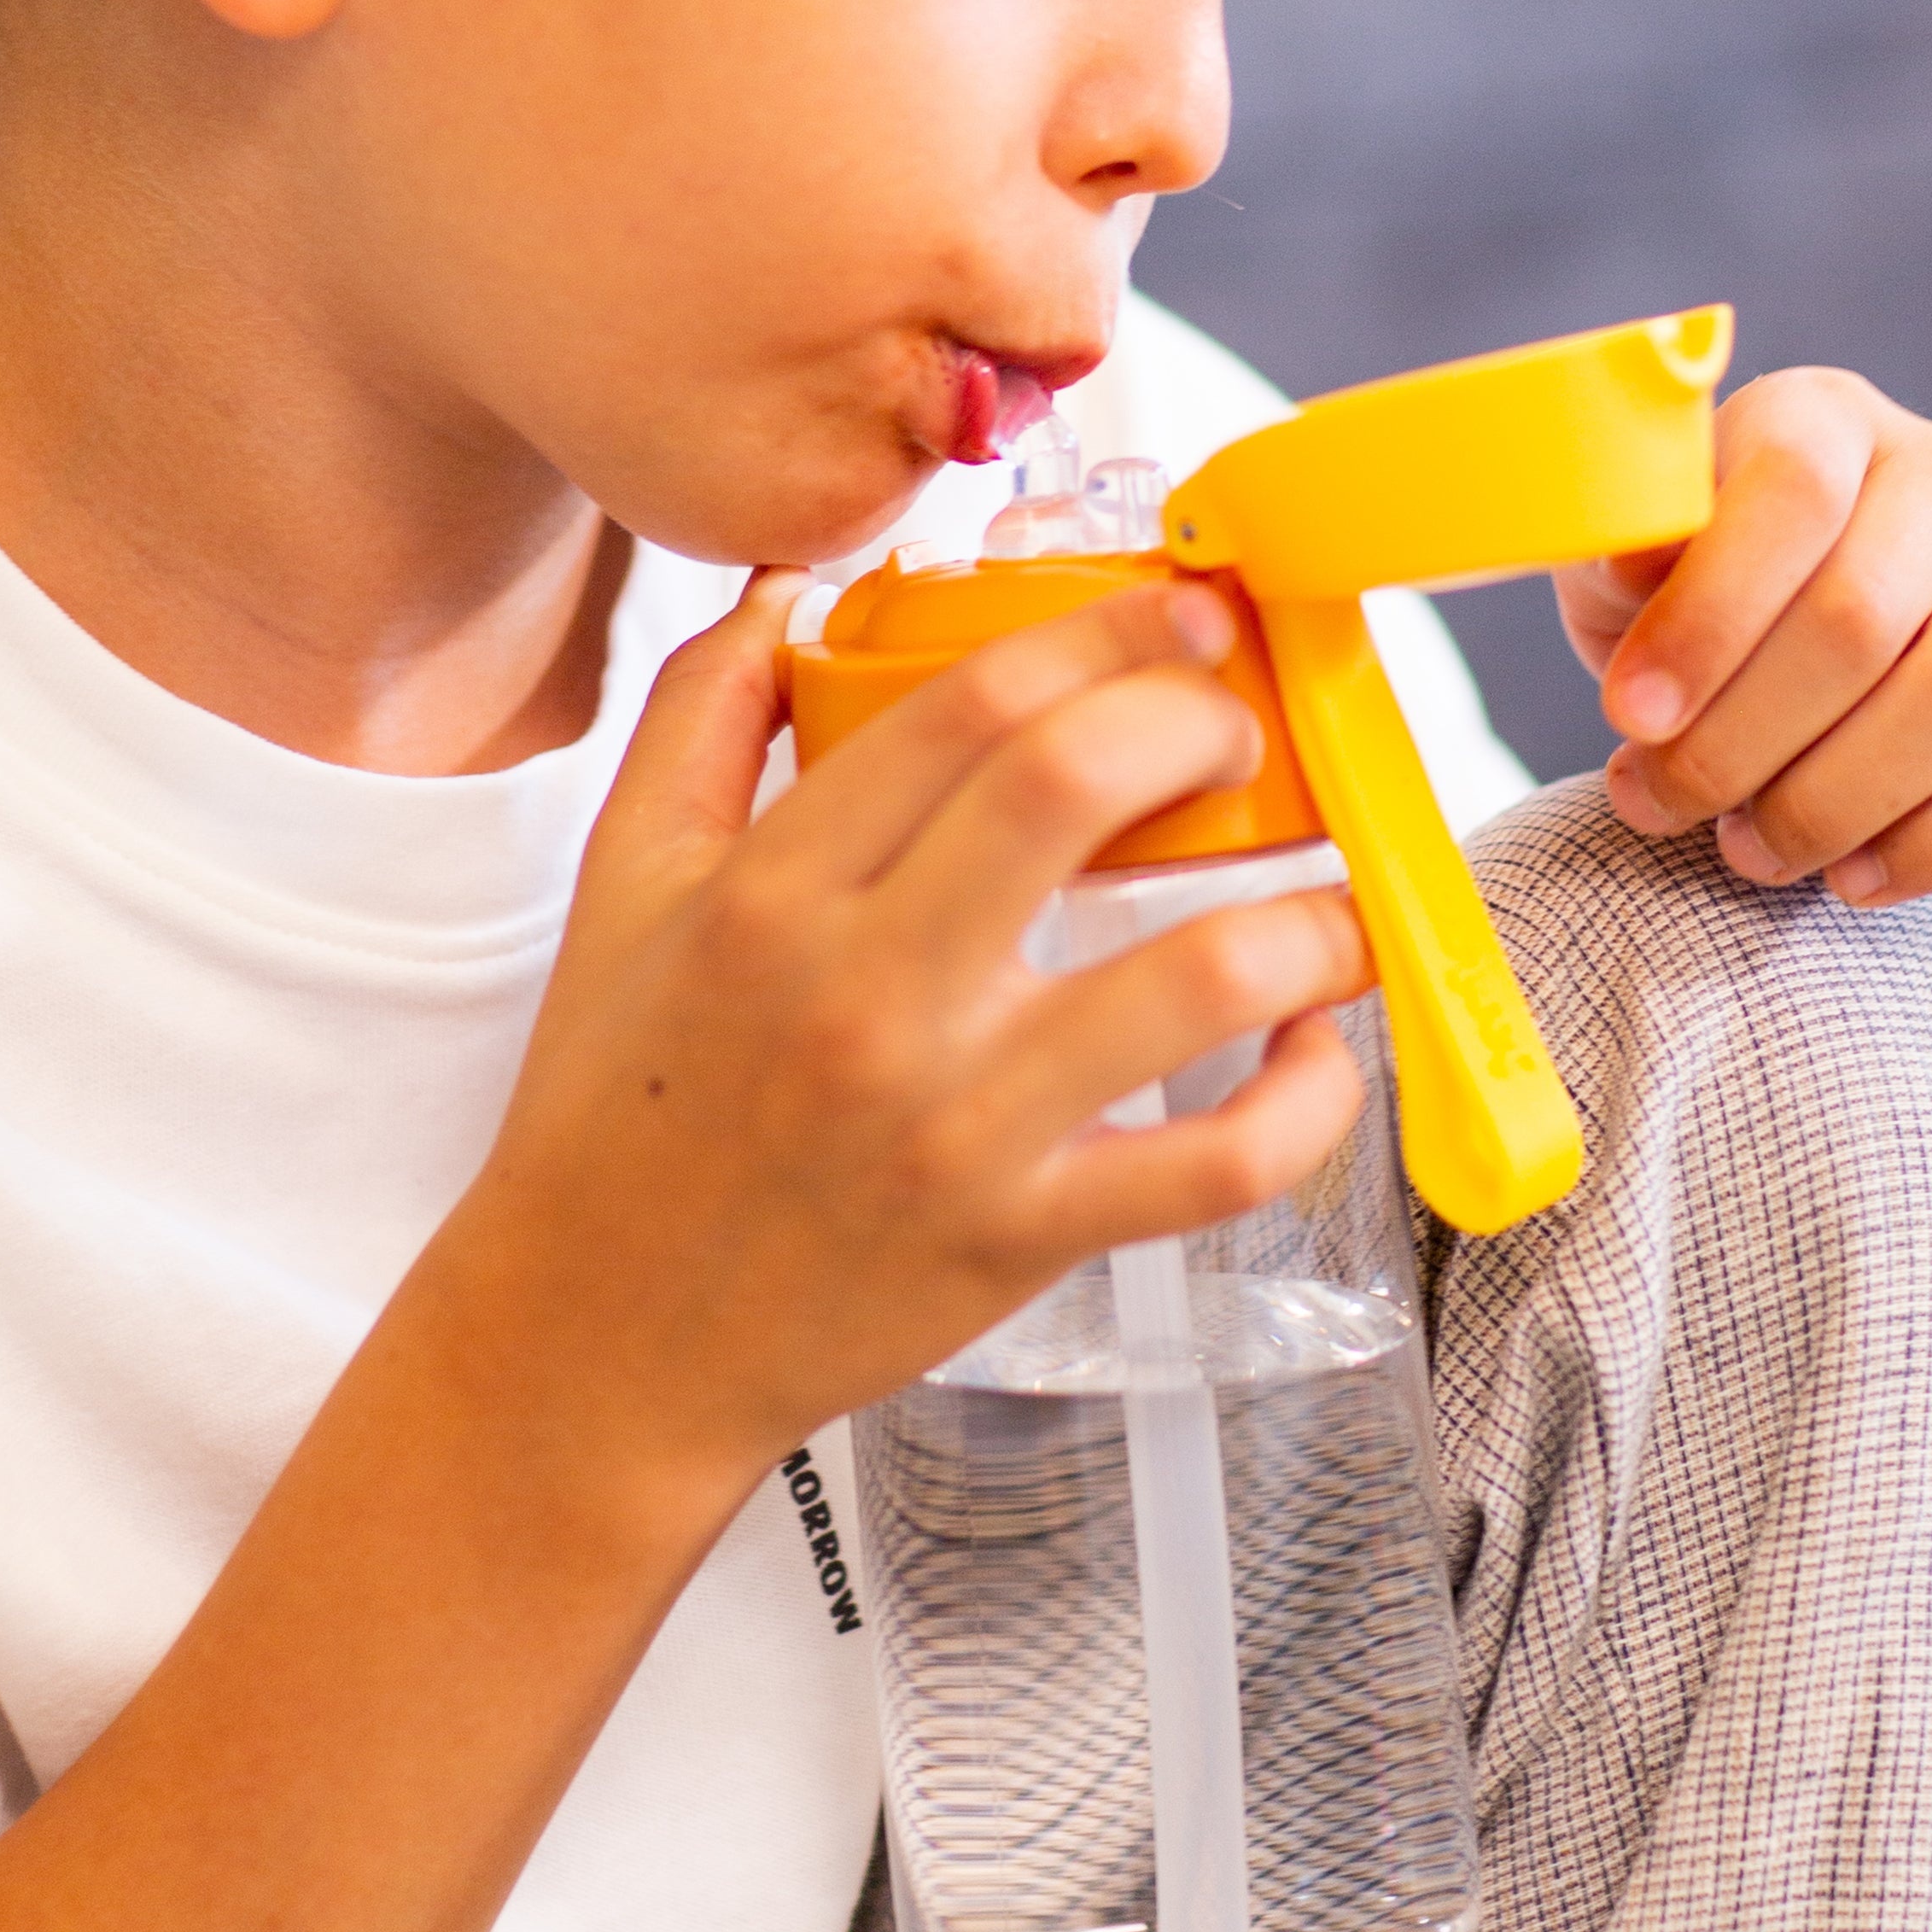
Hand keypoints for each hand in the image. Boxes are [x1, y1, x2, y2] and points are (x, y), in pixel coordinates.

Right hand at [452, 570, 1373, 1493]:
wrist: (599, 1341)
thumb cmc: (616, 1109)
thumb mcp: (619, 885)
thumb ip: (703, 717)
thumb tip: (783, 591)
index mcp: (773, 891)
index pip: (972, 703)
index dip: (1108, 629)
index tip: (1183, 615)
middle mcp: (868, 995)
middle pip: (1077, 788)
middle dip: (1199, 722)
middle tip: (1238, 729)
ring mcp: (956, 1126)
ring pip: (1194, 978)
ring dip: (1306, 917)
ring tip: (1333, 895)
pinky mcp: (1020, 1242)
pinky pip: (1215, 1165)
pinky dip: (1303, 1100)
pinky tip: (1309, 1045)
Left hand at [1555, 368, 1931, 910]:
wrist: (1777, 630)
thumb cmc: (1684, 589)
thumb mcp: (1627, 561)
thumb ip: (1626, 557)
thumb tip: (1638, 573)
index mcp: (1825, 414)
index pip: (1794, 490)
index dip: (1710, 614)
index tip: (1629, 715)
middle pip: (1866, 613)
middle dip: (1744, 737)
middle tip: (1663, 801)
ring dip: (1838, 799)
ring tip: (1748, 847)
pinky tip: (1851, 877)